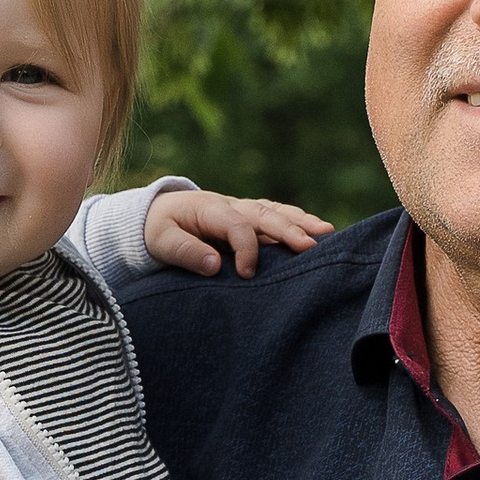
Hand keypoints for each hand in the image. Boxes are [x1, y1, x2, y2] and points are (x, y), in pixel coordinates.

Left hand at [146, 185, 336, 275]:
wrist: (154, 214)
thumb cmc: (158, 229)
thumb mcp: (161, 241)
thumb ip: (185, 252)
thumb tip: (215, 266)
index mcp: (209, 209)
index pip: (236, 225)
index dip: (246, 248)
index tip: (247, 274)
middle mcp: (230, 205)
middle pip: (264, 214)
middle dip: (288, 229)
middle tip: (310, 246)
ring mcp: (241, 209)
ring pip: (275, 212)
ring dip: (300, 221)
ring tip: (325, 232)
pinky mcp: (248, 218)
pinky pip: (275, 215)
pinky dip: (296, 221)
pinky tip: (316, 230)